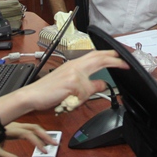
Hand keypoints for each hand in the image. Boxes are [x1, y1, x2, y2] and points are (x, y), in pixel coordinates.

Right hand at [0, 50, 128, 124]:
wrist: (32, 95)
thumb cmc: (48, 90)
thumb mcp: (71, 85)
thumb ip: (88, 83)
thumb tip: (102, 83)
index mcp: (74, 64)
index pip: (95, 55)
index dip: (109, 55)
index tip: (120, 56)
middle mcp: (74, 66)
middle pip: (97, 58)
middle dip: (113, 59)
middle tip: (125, 62)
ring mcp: (73, 73)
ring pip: (92, 81)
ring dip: (89, 92)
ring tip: (80, 98)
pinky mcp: (70, 83)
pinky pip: (84, 92)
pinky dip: (81, 99)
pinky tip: (71, 101)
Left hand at [0, 122, 55, 156]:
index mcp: (11, 130)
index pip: (28, 135)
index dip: (38, 142)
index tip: (44, 151)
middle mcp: (15, 125)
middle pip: (34, 127)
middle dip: (46, 135)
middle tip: (55, 144)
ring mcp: (15, 124)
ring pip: (33, 126)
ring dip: (43, 132)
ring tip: (51, 140)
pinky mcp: (15, 125)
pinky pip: (29, 126)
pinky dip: (38, 131)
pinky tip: (41, 136)